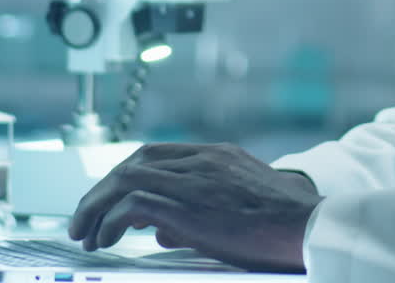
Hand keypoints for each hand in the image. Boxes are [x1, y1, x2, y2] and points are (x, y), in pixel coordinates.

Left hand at [68, 142, 321, 272]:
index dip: (125, 175)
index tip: (109, 198)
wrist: (310, 225)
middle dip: (101, 190)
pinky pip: (132, 206)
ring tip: (84, 232)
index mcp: (217, 156)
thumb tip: (163, 231)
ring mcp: (194, 180)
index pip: (156, 154)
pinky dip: (111, 221)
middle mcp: (202, 160)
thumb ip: (200, 212)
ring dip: (96, 205)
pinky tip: (105, 240)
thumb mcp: (241, 209)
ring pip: (125, 179)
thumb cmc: (284, 225)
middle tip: (84, 218)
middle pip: (135, 162)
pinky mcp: (188, 206)